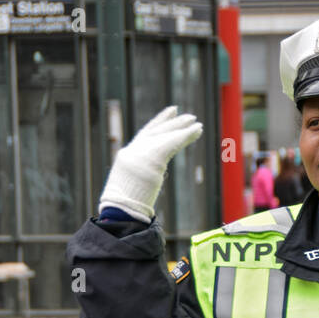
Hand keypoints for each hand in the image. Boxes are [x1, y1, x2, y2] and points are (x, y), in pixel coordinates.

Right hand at [99, 106, 203, 221]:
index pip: (145, 134)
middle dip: (173, 122)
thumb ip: (141, 180)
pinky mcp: (154, 156)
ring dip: (183, 128)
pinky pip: (173, 142)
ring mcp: (143, 151)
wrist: (121, 206)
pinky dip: (187, 135)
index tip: (171, 112)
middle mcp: (136, 149)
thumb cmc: (125, 205)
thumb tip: (148, 186)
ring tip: (197, 123)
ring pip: (167, 135)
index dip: (159, 122)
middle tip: (188, 115)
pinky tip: (198, 129)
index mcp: (128, 156)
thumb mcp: (131, 187)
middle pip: (158, 131)